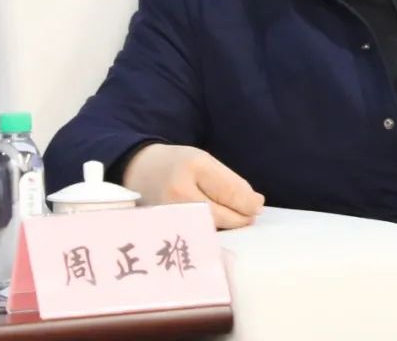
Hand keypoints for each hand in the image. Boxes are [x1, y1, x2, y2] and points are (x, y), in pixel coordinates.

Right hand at [122, 144, 264, 228]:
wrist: (139, 171)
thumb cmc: (177, 164)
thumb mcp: (205, 161)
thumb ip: (231, 182)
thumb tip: (256, 205)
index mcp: (194, 167)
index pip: (231, 192)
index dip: (250, 203)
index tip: (257, 205)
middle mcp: (179, 193)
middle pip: (223, 215)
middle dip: (241, 217)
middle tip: (249, 216)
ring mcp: (169, 215)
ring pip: (211, 229)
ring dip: (227, 226)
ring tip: (232, 218)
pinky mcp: (163, 231)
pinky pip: (196, 235)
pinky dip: (210, 232)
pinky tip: (214, 226)